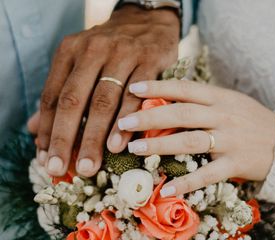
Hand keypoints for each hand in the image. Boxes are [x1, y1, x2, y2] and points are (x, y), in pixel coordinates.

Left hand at [34, 5, 179, 176]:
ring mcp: (123, 54)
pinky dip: (127, 121)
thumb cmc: (111, 49)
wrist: (147, 21)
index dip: (46, 129)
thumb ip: (59, 92)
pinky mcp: (149, 60)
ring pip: (104, 100)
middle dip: (65, 138)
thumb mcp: (81, 61)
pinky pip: (137, 95)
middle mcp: (93, 50)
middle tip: (59, 169)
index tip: (45, 158)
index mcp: (70, 51)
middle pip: (74, 99)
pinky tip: (119, 144)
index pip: (52, 95)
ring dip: (95, 135)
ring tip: (89, 163)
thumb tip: (33, 128)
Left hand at [118, 80, 274, 195]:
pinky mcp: (236, 163)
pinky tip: (167, 187)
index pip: (184, 89)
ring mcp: (230, 140)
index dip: (158, 87)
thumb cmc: (248, 119)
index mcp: (219, 98)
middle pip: (181, 114)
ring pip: (190, 141)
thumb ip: (201, 100)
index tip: (133, 88)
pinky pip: (208, 174)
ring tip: (135, 148)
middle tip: (123, 122)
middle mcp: (222, 116)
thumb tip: (167, 97)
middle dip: (150, 117)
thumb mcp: (228, 102)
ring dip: (160, 145)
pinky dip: (188, 182)